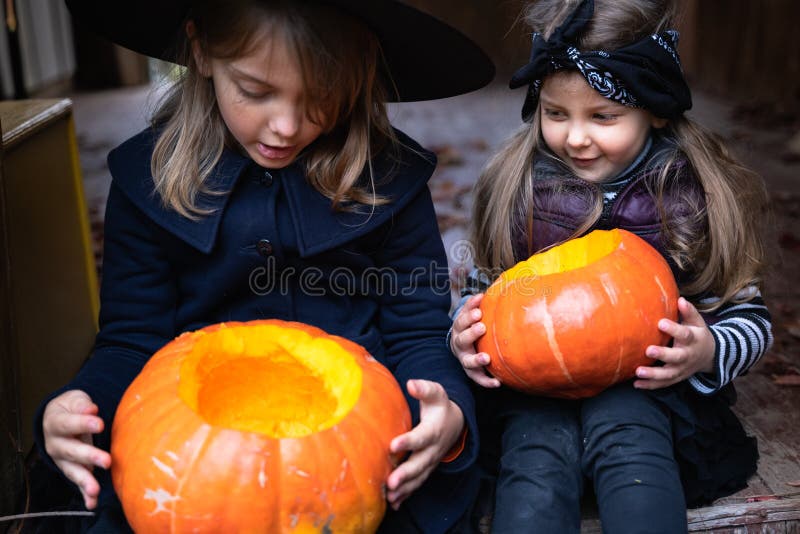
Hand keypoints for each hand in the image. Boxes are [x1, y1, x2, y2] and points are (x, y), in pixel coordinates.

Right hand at [42, 390, 111, 508]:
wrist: (59, 417)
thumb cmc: (71, 408)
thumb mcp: (74, 400)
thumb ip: (82, 405)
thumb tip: (91, 409)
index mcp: (55, 424)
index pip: (67, 424)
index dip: (83, 423)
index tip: (100, 424)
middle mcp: (55, 444)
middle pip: (70, 451)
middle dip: (89, 456)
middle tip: (107, 461)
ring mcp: (62, 460)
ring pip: (72, 470)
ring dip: (84, 480)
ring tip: (95, 489)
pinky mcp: (71, 469)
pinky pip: (77, 482)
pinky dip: (84, 494)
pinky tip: (92, 503)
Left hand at [385, 379, 463, 509]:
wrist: (455, 423)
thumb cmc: (439, 406)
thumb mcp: (436, 393)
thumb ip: (424, 389)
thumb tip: (411, 383)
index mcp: (433, 430)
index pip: (421, 437)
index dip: (408, 442)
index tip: (393, 446)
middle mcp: (433, 449)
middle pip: (419, 463)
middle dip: (405, 474)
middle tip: (391, 482)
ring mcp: (430, 462)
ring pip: (418, 477)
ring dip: (405, 488)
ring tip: (389, 496)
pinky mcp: (426, 470)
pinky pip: (417, 484)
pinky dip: (406, 495)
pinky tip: (393, 503)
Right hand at [450, 294, 499, 387]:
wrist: (462, 348)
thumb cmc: (470, 328)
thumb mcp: (469, 316)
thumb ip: (474, 306)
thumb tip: (484, 293)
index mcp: (459, 329)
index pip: (461, 321)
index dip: (468, 316)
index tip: (478, 312)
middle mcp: (459, 344)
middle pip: (461, 340)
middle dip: (471, 333)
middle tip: (481, 327)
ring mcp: (464, 359)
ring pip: (467, 361)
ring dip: (476, 360)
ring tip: (486, 358)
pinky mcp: (471, 372)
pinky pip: (477, 378)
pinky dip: (486, 381)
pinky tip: (497, 382)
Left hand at [634, 297, 715, 389]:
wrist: (710, 356)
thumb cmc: (698, 335)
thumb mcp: (697, 322)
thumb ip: (689, 312)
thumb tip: (680, 299)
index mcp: (693, 340)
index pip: (685, 334)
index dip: (674, 329)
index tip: (661, 322)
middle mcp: (688, 356)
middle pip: (677, 357)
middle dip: (663, 354)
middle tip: (648, 350)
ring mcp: (682, 369)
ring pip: (669, 374)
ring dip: (653, 375)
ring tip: (638, 372)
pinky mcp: (677, 378)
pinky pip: (664, 384)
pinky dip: (650, 385)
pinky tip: (636, 384)